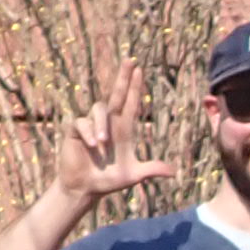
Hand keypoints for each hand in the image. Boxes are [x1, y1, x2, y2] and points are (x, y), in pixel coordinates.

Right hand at [51, 60, 177, 212]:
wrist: (86, 189)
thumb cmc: (109, 181)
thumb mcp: (133, 175)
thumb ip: (152, 170)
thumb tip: (174, 172)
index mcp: (124, 129)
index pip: (131, 104)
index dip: (135, 87)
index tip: (139, 69)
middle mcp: (109, 123)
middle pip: (116, 94)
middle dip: (123, 78)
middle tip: (129, 61)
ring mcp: (92, 125)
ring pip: (99, 109)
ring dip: (101, 124)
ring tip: (103, 143)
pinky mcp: (76, 131)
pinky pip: (81, 122)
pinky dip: (88, 131)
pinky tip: (93, 145)